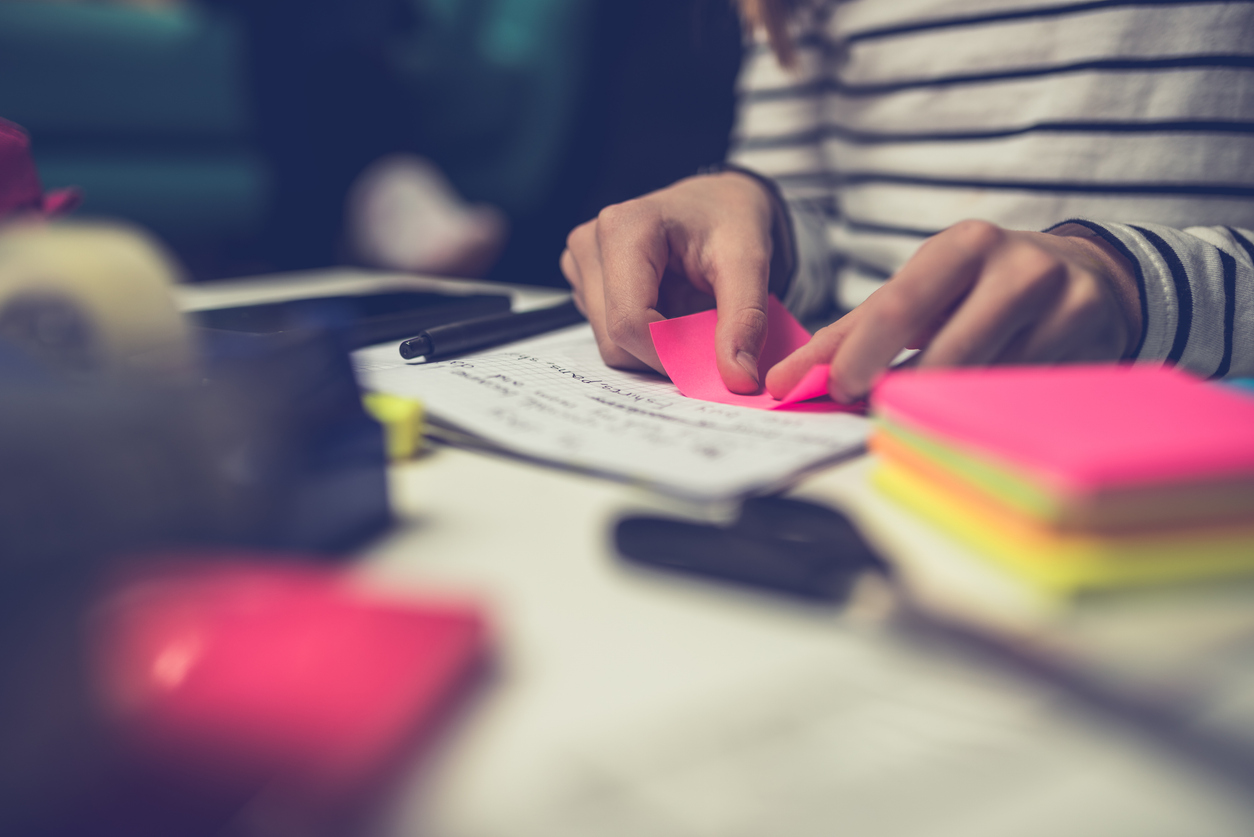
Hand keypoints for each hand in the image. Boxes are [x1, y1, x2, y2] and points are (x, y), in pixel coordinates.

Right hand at [560, 172, 776, 393]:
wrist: (718, 201)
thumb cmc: (729, 220)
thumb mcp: (749, 263)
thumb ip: (745, 321)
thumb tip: (739, 379)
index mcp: (623, 228)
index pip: (630, 323)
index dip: (671, 354)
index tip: (710, 357)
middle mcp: (590, 243)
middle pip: (616, 341)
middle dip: (664, 351)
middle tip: (704, 328)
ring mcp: (581, 264)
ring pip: (612, 346)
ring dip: (656, 346)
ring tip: (686, 309)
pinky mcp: (584, 283)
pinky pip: (611, 337)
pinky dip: (646, 337)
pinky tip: (668, 305)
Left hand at [765, 220, 1141, 402]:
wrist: (1089, 276)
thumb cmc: (980, 289)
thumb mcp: (920, 295)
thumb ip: (850, 334)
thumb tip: (784, 381)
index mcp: (963, 245)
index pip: (899, 307)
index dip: (863, 355)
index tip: (838, 391)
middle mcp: (1017, 265)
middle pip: (948, 352)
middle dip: (906, 391)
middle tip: (880, 412)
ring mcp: (1064, 301)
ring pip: (989, 381)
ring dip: (948, 407)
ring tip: (928, 409)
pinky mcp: (1093, 339)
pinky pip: (1027, 395)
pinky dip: (991, 410)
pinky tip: (979, 409)